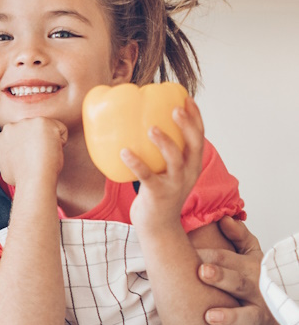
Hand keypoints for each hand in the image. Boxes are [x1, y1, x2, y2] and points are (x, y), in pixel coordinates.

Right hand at [0, 118, 67, 188]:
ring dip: (49, 141)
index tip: (31, 158)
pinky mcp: (42, 122)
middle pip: (33, 130)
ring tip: (44, 155)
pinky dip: (61, 142)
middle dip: (38, 141)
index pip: (22, 136)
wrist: (33, 179)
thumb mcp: (5, 168)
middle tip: (38, 157)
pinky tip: (52, 152)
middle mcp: (11, 126)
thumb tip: (10, 158)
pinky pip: (61, 130)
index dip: (29, 148)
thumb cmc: (22, 178)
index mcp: (2, 137)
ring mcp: (26, 122)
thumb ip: (7, 157)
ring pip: (47, 129)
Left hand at [126, 99, 203, 229]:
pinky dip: (136, 163)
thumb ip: (161, 154)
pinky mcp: (157, 195)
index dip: (196, 117)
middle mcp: (188, 173)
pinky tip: (124, 152)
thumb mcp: (166, 172)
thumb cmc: (158, 194)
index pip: (199, 137)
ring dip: (165, 142)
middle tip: (175, 107)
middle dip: (188, 125)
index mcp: (192, 165)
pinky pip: (146, 176)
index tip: (186, 98)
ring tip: (151, 128)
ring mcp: (174, 185)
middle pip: (194, 145)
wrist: (158, 227)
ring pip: (174, 160)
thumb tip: (141, 127)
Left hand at [199, 215, 281, 324]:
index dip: (212, 256)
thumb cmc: (261, 283)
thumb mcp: (255, 258)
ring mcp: (260, 317)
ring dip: (229, 316)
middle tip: (202, 271)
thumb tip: (224, 218)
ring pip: (247, 317)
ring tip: (209, 316)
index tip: (192, 253)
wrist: (286, 314)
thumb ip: (240, 239)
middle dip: (222, 277)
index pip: (230, 260)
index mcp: (251, 271)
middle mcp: (257, 293)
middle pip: (240, 283)